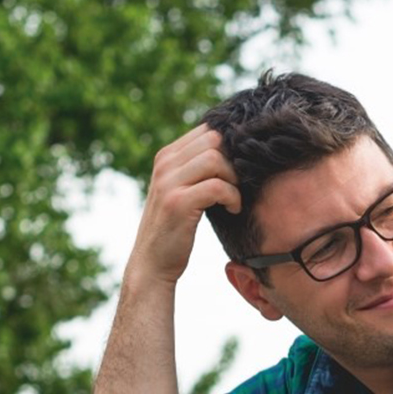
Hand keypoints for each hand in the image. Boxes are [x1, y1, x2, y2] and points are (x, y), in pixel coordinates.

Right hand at [129, 123, 240, 287]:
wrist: (152, 262)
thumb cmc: (175, 228)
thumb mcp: (181, 190)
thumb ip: (197, 169)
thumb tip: (233, 151)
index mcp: (167, 157)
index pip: (207, 130)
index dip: (230, 146)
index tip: (240, 169)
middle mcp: (165, 164)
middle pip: (213, 139)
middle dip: (233, 160)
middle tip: (238, 184)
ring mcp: (169, 182)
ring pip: (215, 159)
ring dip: (234, 179)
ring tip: (233, 199)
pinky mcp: (178, 203)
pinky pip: (217, 186)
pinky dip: (232, 197)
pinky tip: (232, 209)